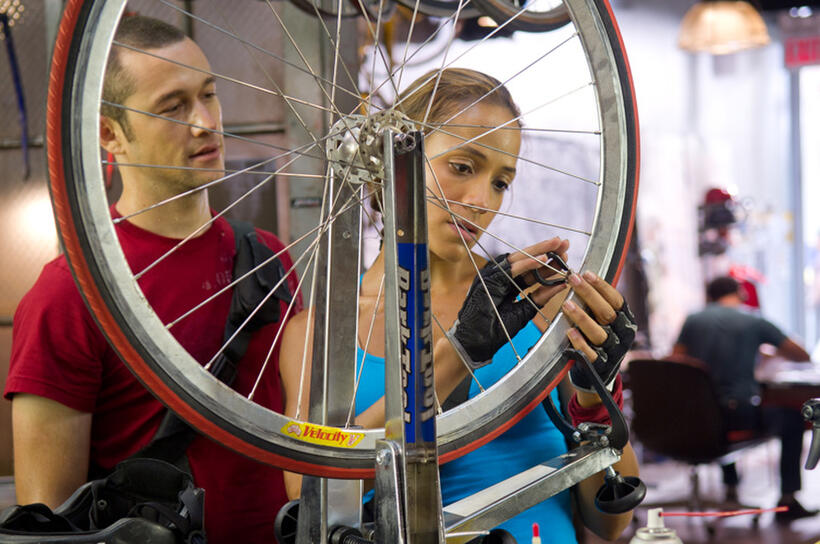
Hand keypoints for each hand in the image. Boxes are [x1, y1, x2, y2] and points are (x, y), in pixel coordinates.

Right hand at [447, 238, 569, 367]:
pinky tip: (542, 258)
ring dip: (538, 251)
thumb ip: (539, 297)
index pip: (530, 269)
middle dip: (546, 251)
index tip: (565, 257)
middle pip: (526, 260)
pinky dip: (527, 263)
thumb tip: (559, 284)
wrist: (476, 343)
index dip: (548, 263)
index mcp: (508, 284)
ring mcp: (493, 276)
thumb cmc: (495, 330)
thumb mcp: (524, 311)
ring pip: (519, 259)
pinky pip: (511, 269)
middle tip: (565, 243)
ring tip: (557, 245)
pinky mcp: (489, 279)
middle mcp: (501, 277)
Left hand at [562, 271, 635, 392]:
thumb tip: (580, 277)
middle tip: (573, 280)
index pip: (616, 300)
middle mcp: (622, 334)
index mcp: (626, 320)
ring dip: (582, 317)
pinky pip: (591, 354)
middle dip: (589, 294)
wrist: (598, 373)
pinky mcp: (601, 366)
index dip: (602, 286)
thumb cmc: (597, 338)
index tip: (586, 273)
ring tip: (566, 304)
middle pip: (607, 312)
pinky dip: (580, 342)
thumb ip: (597, 304)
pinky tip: (569, 332)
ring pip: (599, 333)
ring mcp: (613, 351)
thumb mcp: (602, 320)